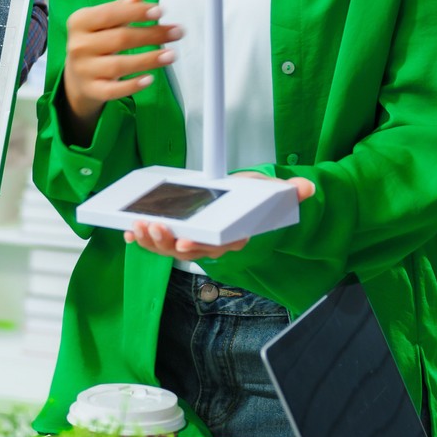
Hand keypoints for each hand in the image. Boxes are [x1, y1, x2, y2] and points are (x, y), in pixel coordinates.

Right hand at [60, 0, 181, 143]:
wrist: (76, 76)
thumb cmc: (96, 42)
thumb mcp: (102, 22)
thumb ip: (119, 10)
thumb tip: (139, 0)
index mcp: (80, 22)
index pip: (110, 14)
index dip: (136, 13)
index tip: (161, 11)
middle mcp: (78, 46)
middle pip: (120, 39)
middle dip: (152, 35)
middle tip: (177, 32)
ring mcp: (83, 70)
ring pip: (119, 65)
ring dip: (149, 60)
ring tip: (171, 55)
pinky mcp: (91, 90)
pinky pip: (113, 90)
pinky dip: (132, 85)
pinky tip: (149, 79)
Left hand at [123, 173, 315, 260]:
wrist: (240, 200)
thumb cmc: (253, 197)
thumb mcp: (273, 191)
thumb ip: (288, 190)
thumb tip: (306, 187)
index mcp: (234, 237)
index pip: (218, 246)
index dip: (200, 246)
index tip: (184, 243)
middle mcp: (212, 245)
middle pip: (188, 250)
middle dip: (167, 242)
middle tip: (154, 228)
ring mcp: (193, 242)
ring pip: (169, 249)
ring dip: (151, 241)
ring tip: (138, 226)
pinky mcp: (177, 237)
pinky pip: (157, 243)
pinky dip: (142, 238)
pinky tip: (129, 232)